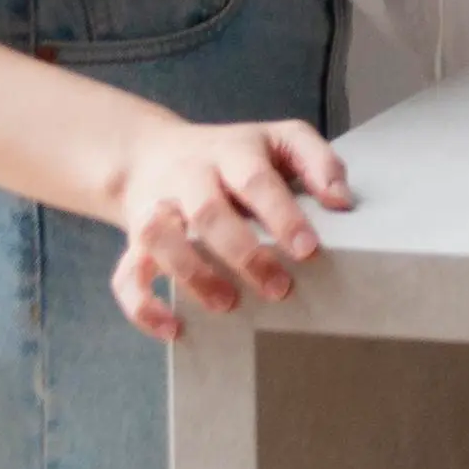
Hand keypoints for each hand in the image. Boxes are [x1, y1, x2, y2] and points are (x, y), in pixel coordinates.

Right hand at [98, 116, 351, 341]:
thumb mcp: (279, 140)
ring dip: (192, 275)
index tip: (308, 249)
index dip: (281, 214)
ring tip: (228, 305)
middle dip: (243, 254)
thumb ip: (317, 161)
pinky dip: (143, 306)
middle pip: (207, 211)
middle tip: (279, 289)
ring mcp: (157, 208)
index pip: (255, 180)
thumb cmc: (232, 155)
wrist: (150, 153)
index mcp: (232, 152)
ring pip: (158, 238)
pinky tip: (173, 328)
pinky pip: (125, 275)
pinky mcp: (133, 241)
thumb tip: (342, 202)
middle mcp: (189, 177)